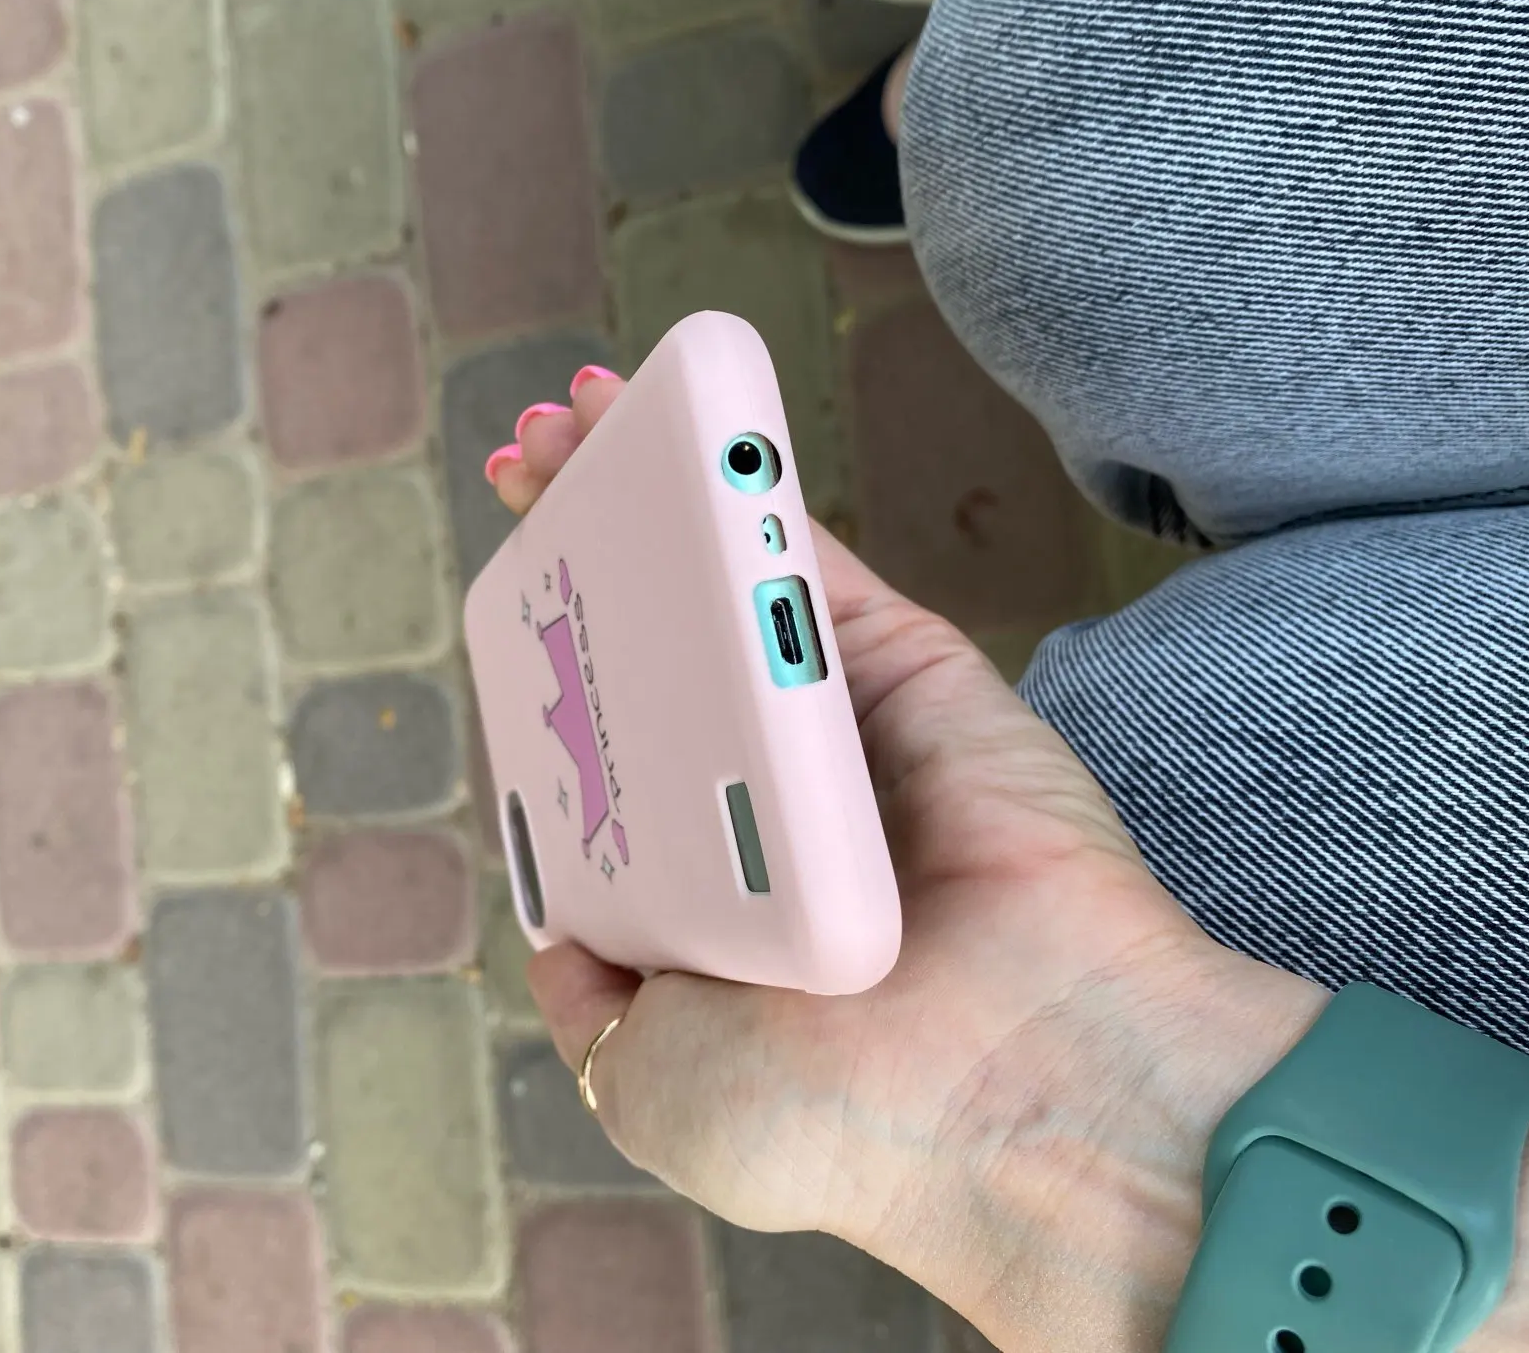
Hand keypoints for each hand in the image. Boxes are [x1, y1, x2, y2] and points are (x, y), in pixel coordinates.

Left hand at [490, 371, 1327, 1350]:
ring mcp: (840, 724)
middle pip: (659, 636)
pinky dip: (742, 482)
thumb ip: (596, 997)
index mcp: (713, 886)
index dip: (553, 659)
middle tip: (525, 456)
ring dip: (646, 479)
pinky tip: (670, 422)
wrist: (1019, 1099)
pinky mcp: (911, 672)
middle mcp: (769, 793)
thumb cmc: (832, 1118)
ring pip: (726, 579)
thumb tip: (560, 925)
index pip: (615, 743)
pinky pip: (811, 562)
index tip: (508, 589)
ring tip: (565, 410)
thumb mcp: (647, 1087)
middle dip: (586, 535)